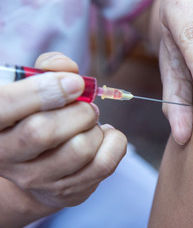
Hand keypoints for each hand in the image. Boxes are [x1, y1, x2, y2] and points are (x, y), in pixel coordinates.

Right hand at [0, 53, 126, 225]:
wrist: (41, 164)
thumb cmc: (39, 116)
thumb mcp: (34, 88)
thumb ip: (48, 69)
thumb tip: (68, 69)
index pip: (3, 106)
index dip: (42, 90)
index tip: (74, 83)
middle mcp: (7, 156)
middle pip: (44, 131)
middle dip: (78, 110)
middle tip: (86, 106)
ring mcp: (37, 178)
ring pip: (79, 149)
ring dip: (95, 127)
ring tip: (90, 123)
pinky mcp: (67, 190)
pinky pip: (104, 164)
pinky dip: (114, 142)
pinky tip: (105, 136)